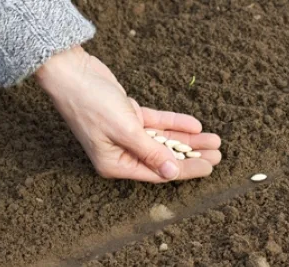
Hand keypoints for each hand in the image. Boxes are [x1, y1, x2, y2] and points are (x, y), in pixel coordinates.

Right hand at [34, 46, 220, 182]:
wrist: (70, 71)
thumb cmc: (90, 104)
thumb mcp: (124, 131)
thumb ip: (150, 153)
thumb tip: (172, 173)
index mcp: (115, 164)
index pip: (158, 172)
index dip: (185, 170)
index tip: (208, 167)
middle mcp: (122, 152)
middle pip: (164, 157)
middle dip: (192, 155)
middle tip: (218, 154)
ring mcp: (126, 134)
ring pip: (164, 139)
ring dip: (189, 140)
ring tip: (214, 140)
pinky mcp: (130, 116)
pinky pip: (157, 123)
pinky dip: (175, 123)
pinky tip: (195, 125)